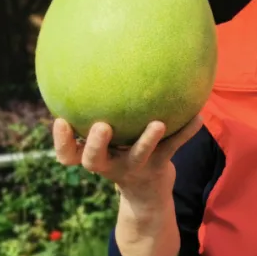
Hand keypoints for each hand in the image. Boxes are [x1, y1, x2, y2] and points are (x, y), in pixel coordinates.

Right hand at [52, 114, 203, 202]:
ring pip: (138, 156)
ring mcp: (134, 168)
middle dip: (96, 144)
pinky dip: (185, 132)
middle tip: (101, 126)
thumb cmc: (121, 151)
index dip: (61, 142)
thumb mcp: (108, 137)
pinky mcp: (158, 168)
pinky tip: (197, 116)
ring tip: (158, 124)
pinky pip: (173, 148)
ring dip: (147, 140)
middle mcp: (110, 165)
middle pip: (95, 160)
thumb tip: (95, 62)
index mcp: (94, 156)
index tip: (59, 121)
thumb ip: (98, 111)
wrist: (147, 193)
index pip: (68, 155)